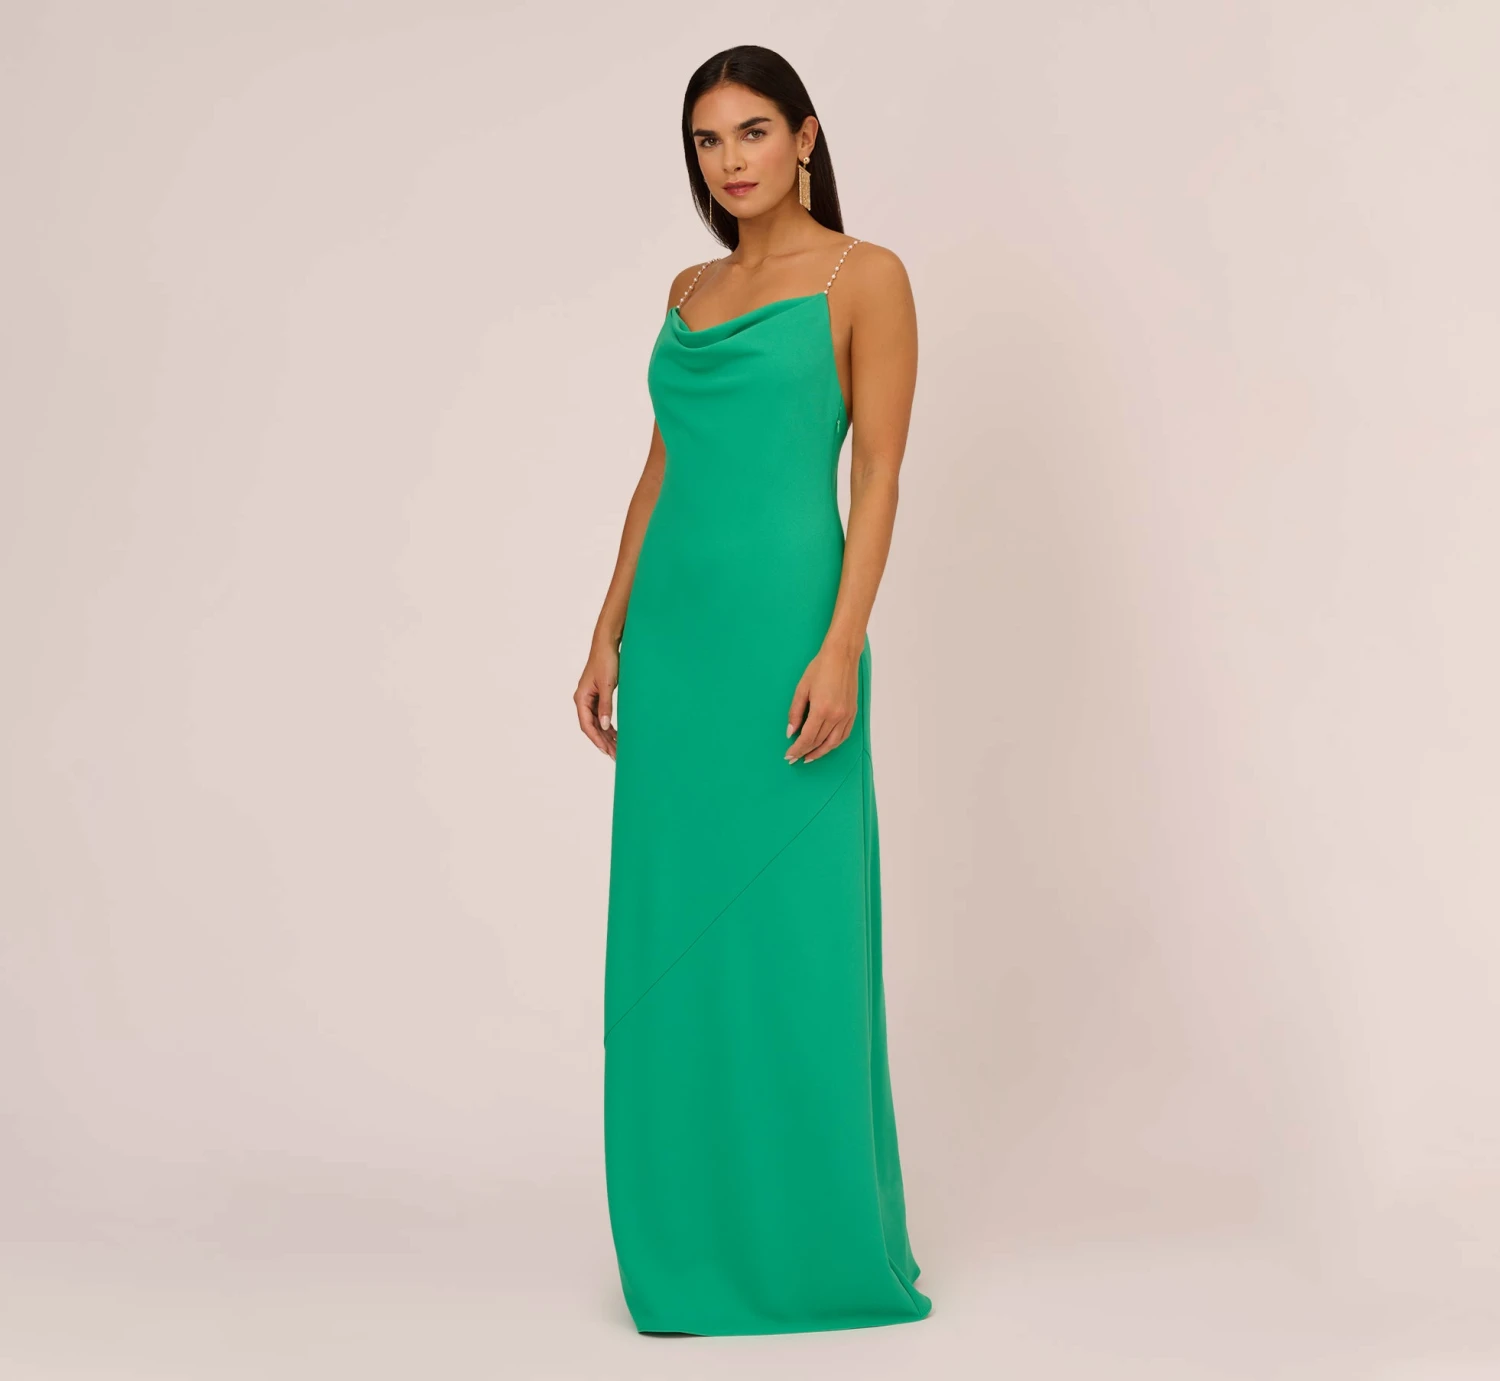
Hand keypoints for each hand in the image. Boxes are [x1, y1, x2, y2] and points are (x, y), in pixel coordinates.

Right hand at [575, 640, 618, 758]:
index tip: (606, 751)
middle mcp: (583, 700)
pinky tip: (616, 735)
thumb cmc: (605, 661)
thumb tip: (605, 727)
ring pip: (597, 723)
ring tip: (617, 749)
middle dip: (603, 741)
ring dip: (606, 736)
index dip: (597, 739)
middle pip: (592, 727)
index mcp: (581, 698)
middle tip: (615, 755)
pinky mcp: (598, 696)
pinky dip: (608, 726)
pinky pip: (601, 716)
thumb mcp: (607, 685)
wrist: (607, 644)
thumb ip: (606, 706)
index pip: (587, 725)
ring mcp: (590, 699)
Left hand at [784, 644, 858, 763]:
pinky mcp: (853, 713)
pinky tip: (826, 746)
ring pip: (833, 742)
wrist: (842, 656)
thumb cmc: (819, 668)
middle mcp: (836, 716)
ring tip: (809, 757)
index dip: (797, 749)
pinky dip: (834, 744)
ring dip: (820, 752)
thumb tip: (790, 732)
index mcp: (821, 709)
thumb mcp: (802, 689)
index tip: (789, 756)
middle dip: (805, 752)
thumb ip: (795, 712)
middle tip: (795, 758)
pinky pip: (843, 735)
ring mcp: (846, 715)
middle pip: (819, 742)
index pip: (807, 737)